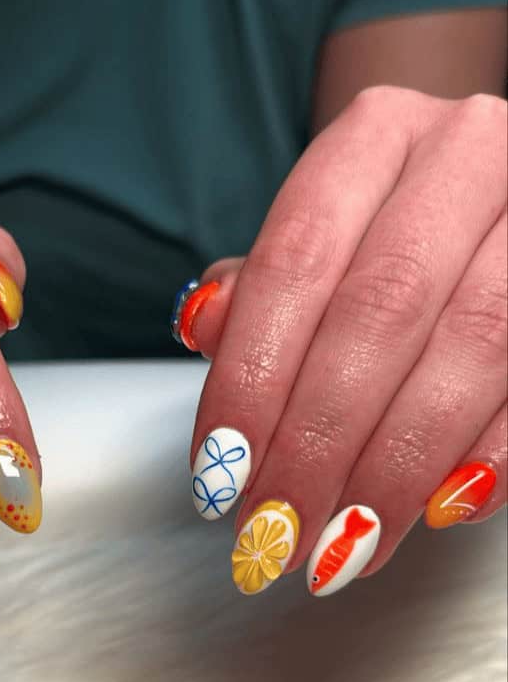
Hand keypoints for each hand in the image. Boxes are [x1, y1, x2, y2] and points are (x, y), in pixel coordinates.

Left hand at [175, 87, 505, 595]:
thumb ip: (258, 289)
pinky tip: (438, 508)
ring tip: (344, 544)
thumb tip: (202, 325)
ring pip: (472, 348)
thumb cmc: (386, 232)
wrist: (492, 201)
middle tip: (277, 530)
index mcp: (375, 138)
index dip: (250, 378)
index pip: (294, 262)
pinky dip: (490, 455)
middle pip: (379, 312)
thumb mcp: (316, 239)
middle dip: (318, 440)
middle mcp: (467, 155)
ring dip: (398, 465)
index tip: (218, 472)